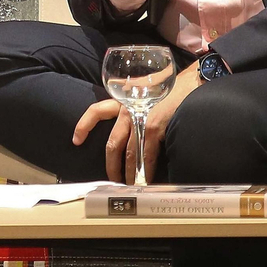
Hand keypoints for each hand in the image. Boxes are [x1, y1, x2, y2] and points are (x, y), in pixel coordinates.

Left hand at [72, 62, 203, 182]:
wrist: (190, 80)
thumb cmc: (168, 85)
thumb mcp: (142, 87)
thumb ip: (129, 93)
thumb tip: (120, 93)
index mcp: (122, 100)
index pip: (96, 111)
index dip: (84, 126)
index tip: (76, 140)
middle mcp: (127, 110)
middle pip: (112, 143)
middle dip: (110, 165)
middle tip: (111, 179)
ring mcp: (140, 120)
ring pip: (128, 153)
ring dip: (127, 172)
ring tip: (128, 185)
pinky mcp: (154, 127)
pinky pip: (147, 155)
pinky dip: (146, 170)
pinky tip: (146, 179)